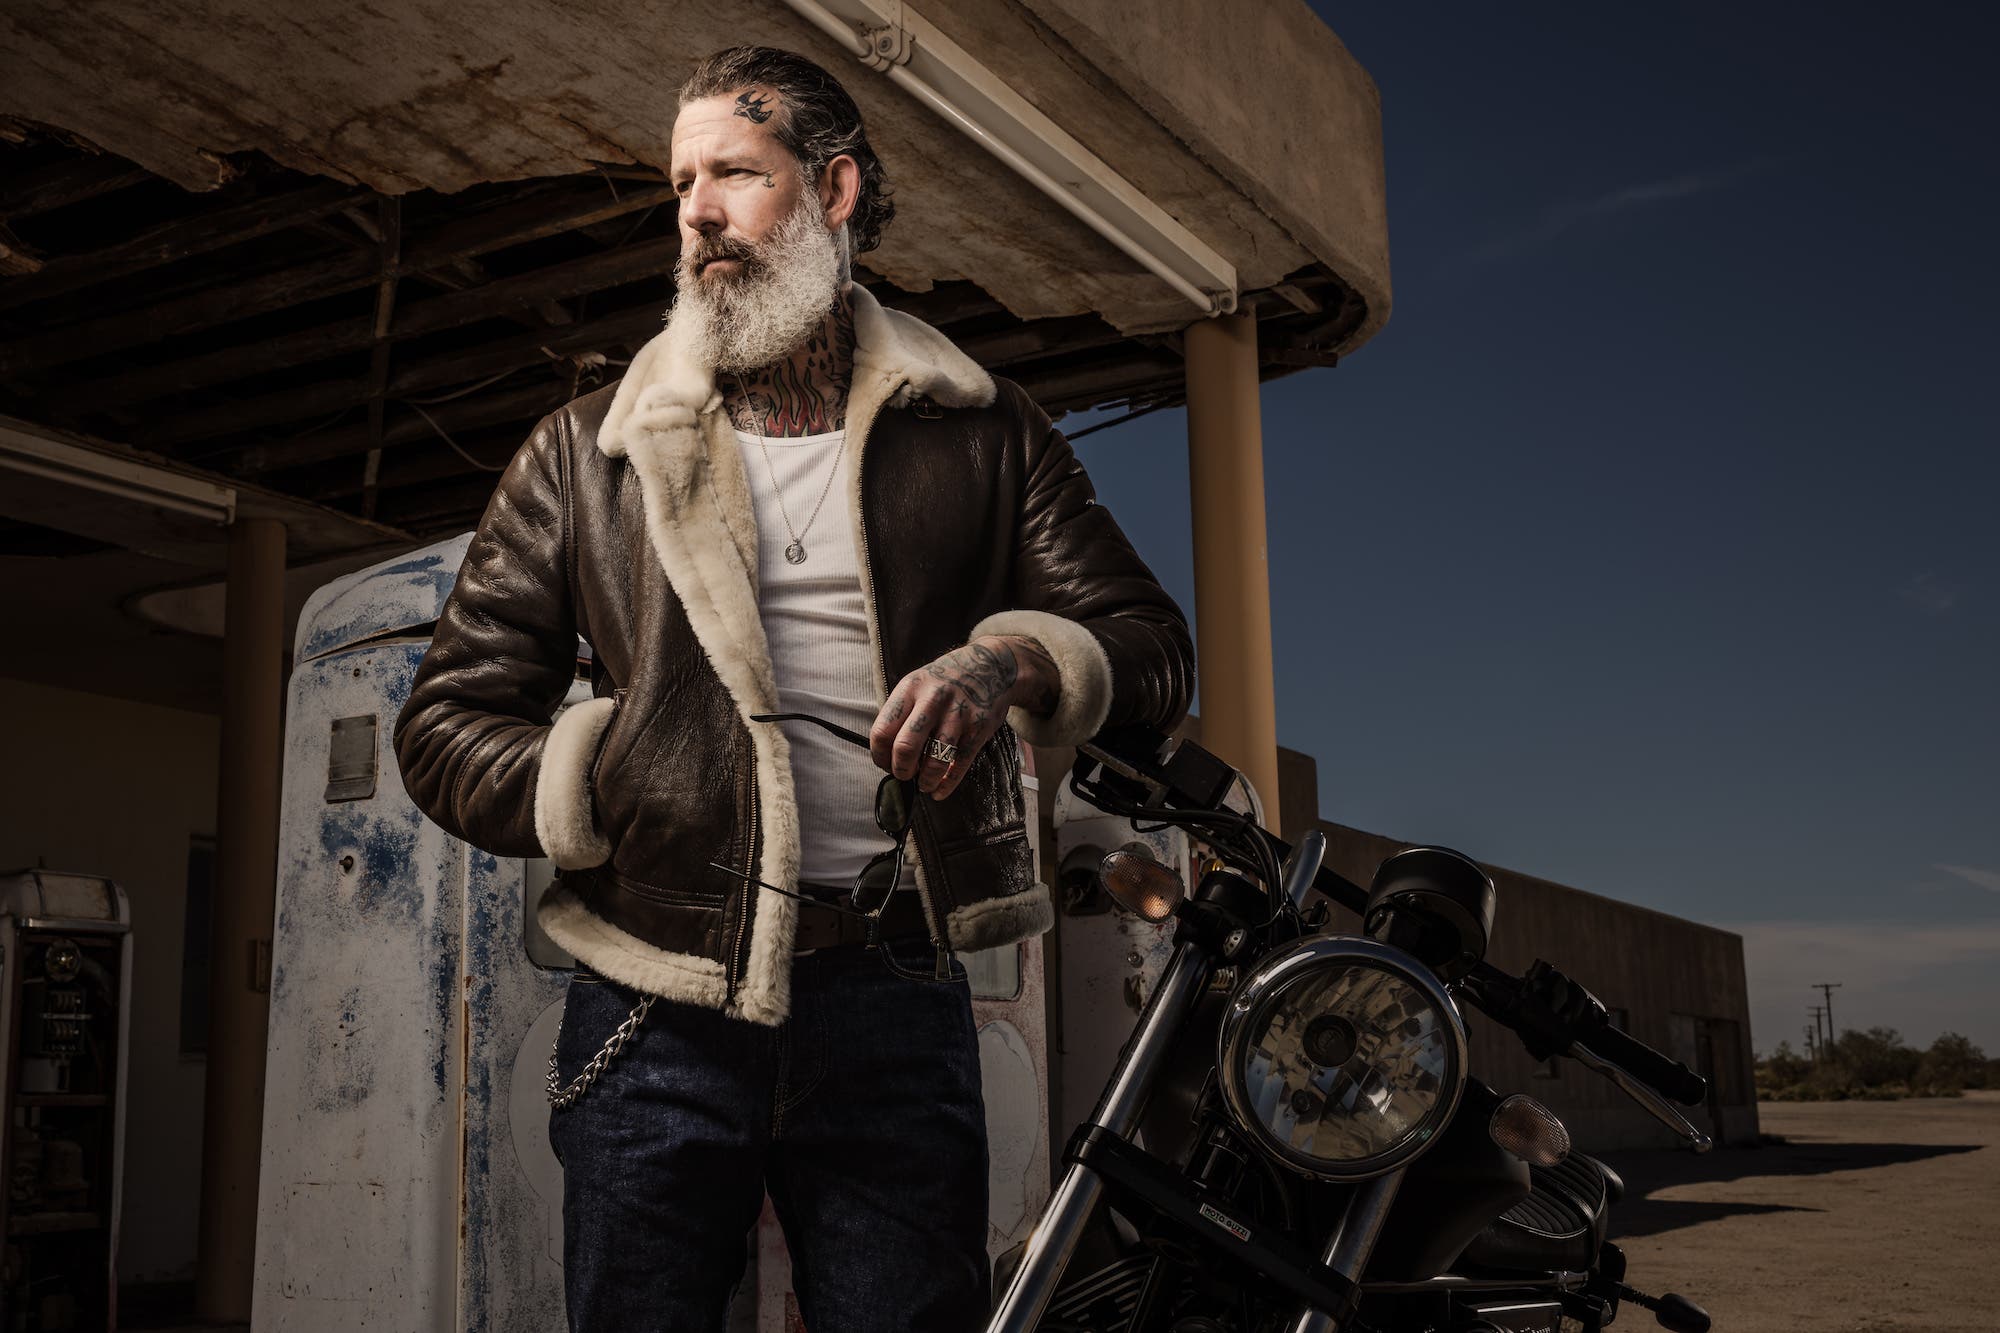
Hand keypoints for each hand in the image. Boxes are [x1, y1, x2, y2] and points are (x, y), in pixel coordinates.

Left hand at [869, 635, 1058, 798]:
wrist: (991, 665)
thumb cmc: (946, 681)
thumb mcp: (918, 683)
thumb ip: (902, 713)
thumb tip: (887, 754)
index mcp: (910, 688)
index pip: (882, 730)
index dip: (879, 755)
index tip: (884, 764)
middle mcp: (933, 699)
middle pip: (905, 746)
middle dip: (901, 770)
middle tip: (903, 775)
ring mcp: (958, 713)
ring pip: (934, 760)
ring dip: (925, 780)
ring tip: (923, 784)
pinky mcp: (979, 727)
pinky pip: (960, 764)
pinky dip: (947, 784)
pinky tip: (939, 790)